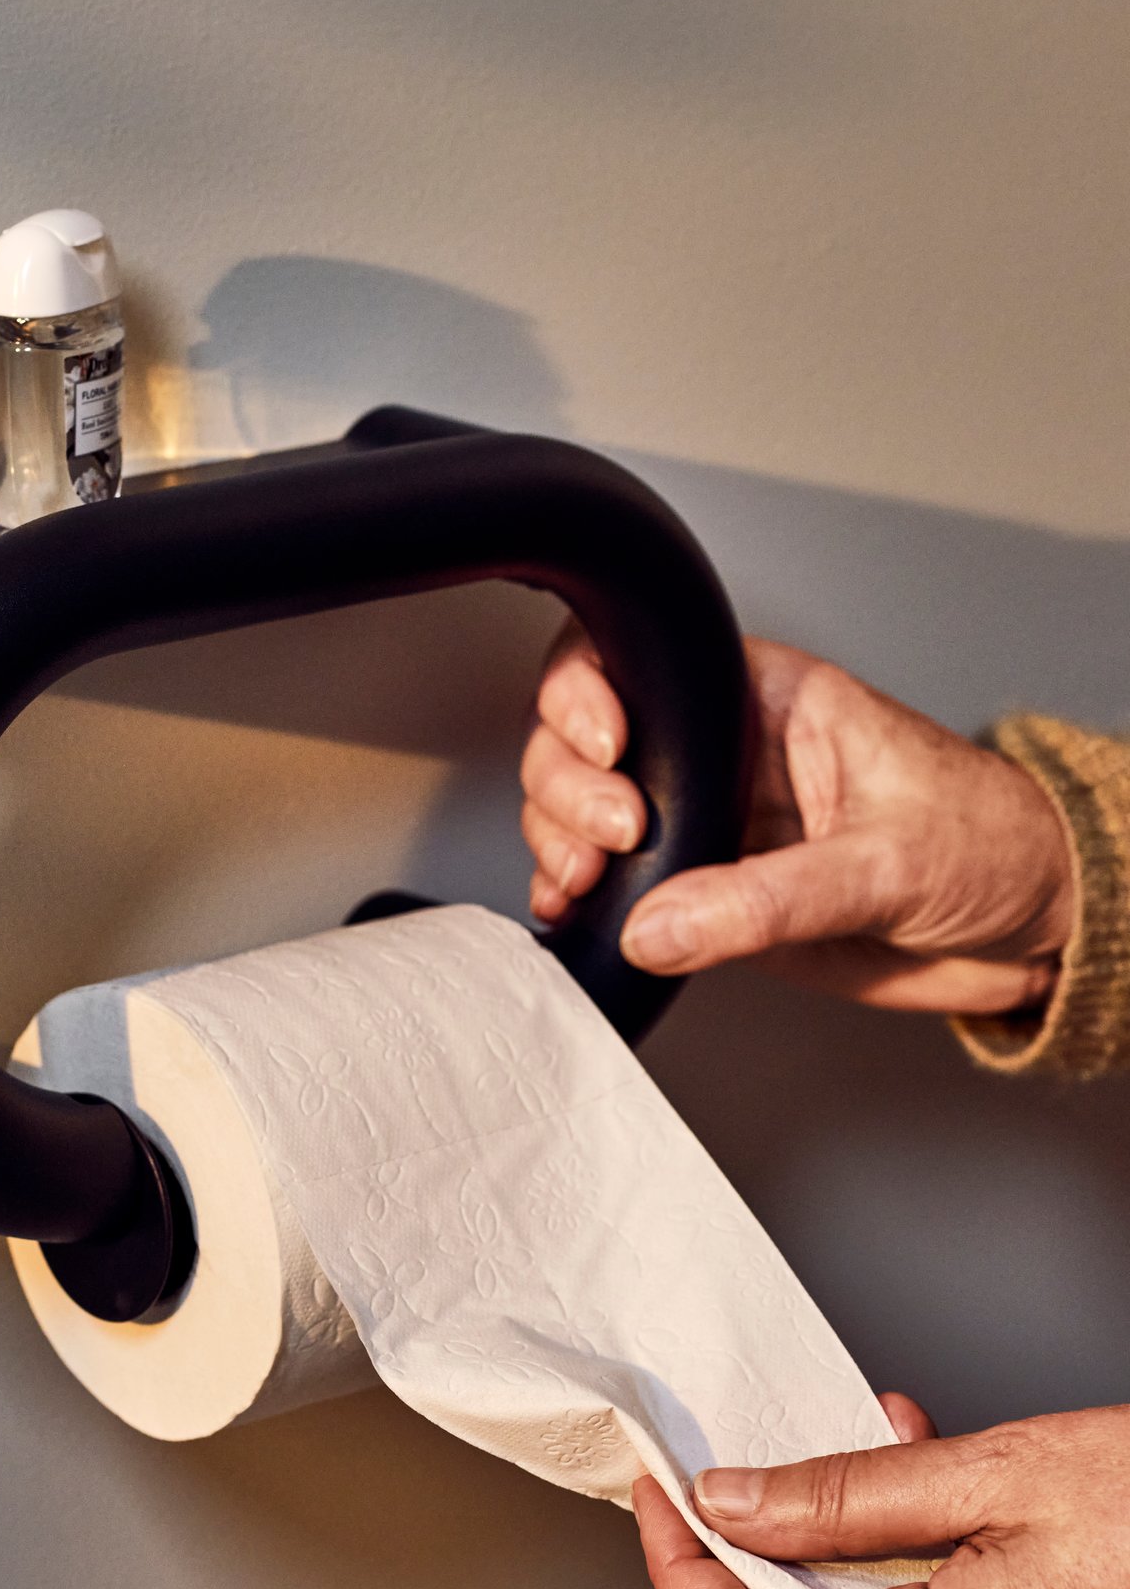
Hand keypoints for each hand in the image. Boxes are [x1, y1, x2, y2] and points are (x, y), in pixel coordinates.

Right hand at [520, 628, 1074, 1012]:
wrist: (1028, 930)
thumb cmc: (988, 845)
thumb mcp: (887, 863)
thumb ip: (769, 899)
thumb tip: (661, 924)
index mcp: (767, 698)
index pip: (639, 658)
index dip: (590, 692)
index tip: (607, 752)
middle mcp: (722, 751)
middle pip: (586, 737)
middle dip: (568, 785)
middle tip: (610, 839)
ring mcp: (708, 820)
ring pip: (585, 809)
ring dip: (561, 842)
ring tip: (586, 882)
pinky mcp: (706, 890)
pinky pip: (619, 886)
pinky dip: (580, 899)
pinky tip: (577, 914)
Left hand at [632, 1401, 1129, 1588]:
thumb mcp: (989, 1476)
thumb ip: (842, 1496)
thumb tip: (731, 1502)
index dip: (679, 1577)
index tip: (659, 1494)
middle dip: (742, 1549)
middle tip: (723, 1461)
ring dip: (826, 1534)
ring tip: (858, 1442)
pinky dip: (891, 1548)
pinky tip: (919, 1467)